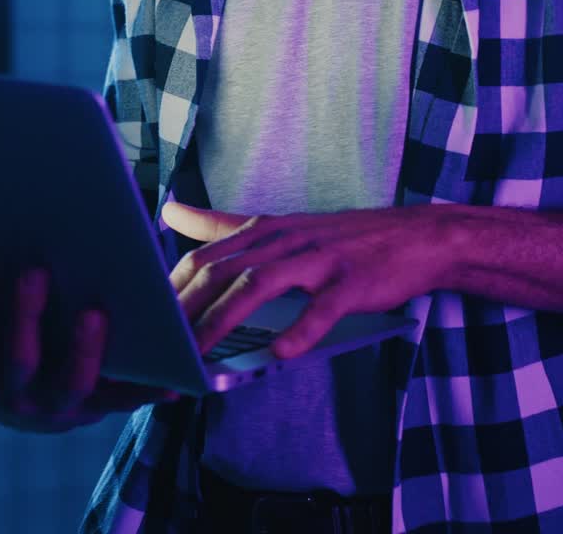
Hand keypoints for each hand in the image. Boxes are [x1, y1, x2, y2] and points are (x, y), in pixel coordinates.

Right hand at [0, 268, 178, 431]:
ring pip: (77, 383)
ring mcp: (70, 406)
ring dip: (86, 349)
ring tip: (95, 308)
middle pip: (24, 363)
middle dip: (27, 318)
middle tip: (36, 269)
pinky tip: (174, 372)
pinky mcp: (113, 404)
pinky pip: (132, 400)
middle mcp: (26, 401)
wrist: (37, 405)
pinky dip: (154, 388)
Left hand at [163, 201, 450, 358]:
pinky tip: (280, 353)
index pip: (205, 255)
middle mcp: (285, 240)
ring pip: (260, 285)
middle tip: (157, 345)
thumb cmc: (342, 238)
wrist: (416, 236)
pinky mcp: (351, 283)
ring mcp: (318, 260)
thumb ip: (222, 224)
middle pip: (223, 270)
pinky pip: (322, 308)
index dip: (173, 289)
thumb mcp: (279, 226)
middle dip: (186, 308)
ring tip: (199, 353)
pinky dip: (300, 330)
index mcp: (265, 230)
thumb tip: (170, 210)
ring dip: (225, 320)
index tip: (146, 320)